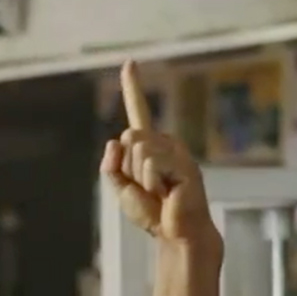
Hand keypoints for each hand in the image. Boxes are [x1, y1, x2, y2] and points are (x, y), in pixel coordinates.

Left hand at [101, 61, 216, 246]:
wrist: (177, 233)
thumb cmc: (153, 212)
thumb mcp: (122, 189)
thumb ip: (111, 167)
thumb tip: (114, 140)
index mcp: (151, 145)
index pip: (138, 112)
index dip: (133, 87)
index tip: (130, 62)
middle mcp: (165, 142)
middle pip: (127, 139)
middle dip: (127, 168)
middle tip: (148, 189)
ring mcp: (177, 152)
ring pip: (137, 150)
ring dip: (140, 178)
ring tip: (159, 192)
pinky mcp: (184, 165)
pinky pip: (150, 165)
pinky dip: (151, 183)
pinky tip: (168, 193)